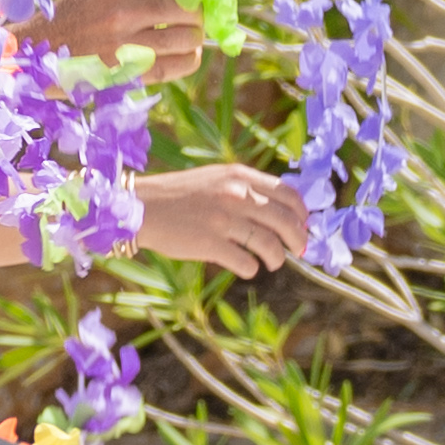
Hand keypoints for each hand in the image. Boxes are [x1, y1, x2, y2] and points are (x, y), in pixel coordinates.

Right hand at [43, 0, 208, 76]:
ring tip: (190, 34)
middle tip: (196, 14)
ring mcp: (124, 45)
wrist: (40, 50)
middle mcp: (121, 12)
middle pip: (186, 7)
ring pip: (187, 38)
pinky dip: (191, 59)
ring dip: (196, 36)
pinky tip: (186, 53)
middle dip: (199, 10)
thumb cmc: (75, 12)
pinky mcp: (127, 73)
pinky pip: (177, 66)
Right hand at [134, 165, 311, 273]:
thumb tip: (281, 211)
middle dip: (298, 239)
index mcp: (240, 176)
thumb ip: (246, 189)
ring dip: (277, 258)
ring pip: (270, 245)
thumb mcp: (217, 178)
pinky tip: (247, 267)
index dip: (302, 213)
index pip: (288, 193)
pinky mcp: (210, 244)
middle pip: (286, 221)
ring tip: (272, 263)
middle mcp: (235, 195)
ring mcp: (223, 220)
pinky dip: (252, 268)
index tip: (303, 225)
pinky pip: (246, 262)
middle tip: (298, 250)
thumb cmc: (180, 195)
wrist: (141, 207)